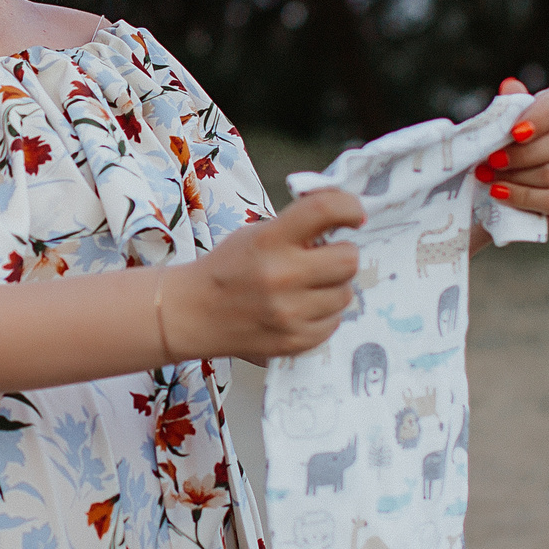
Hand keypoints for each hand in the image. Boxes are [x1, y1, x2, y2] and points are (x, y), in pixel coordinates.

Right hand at [163, 189, 365, 359]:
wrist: (194, 313)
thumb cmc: (229, 268)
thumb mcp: (256, 234)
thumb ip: (298, 225)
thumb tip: (346, 215)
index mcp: (269, 241)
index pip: (324, 211)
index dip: (348, 207)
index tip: (354, 214)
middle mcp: (281, 276)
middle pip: (348, 260)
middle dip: (342, 255)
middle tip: (326, 258)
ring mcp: (289, 313)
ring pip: (345, 294)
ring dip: (333, 287)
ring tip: (307, 287)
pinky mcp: (295, 341)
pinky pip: (334, 322)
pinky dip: (323, 314)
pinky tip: (301, 309)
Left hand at [476, 77, 548, 224]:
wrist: (508, 183)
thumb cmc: (507, 145)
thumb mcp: (503, 124)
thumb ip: (508, 107)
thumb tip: (510, 86)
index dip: (542, 115)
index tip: (514, 132)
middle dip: (522, 154)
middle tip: (491, 160)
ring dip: (516, 177)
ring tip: (486, 177)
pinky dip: (522, 197)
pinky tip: (498, 193)